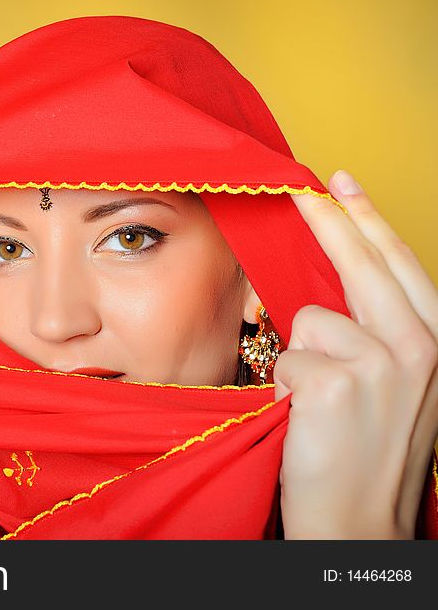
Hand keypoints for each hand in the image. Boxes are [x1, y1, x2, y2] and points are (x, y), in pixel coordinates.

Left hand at [274, 169, 437, 538]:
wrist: (360, 526)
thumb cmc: (368, 453)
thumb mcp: (398, 388)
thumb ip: (378, 335)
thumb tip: (336, 292)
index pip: (400, 265)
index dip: (368, 219)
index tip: (342, 181)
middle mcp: (423, 346)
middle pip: (365, 263)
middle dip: (331, 218)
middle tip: (304, 185)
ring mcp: (384, 362)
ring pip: (311, 320)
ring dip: (302, 360)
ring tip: (319, 405)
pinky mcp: (338, 381)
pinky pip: (286, 358)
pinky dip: (284, 389)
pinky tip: (305, 420)